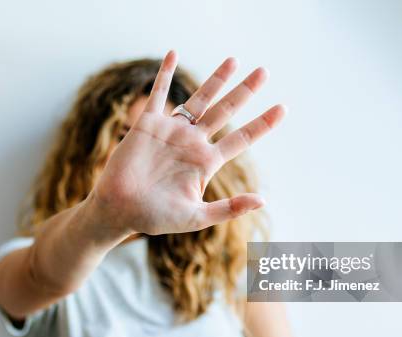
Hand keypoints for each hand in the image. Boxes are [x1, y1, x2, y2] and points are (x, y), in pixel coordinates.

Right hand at [91, 50, 285, 235]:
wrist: (118, 210)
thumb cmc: (154, 218)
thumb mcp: (196, 217)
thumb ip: (229, 209)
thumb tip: (263, 201)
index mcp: (206, 162)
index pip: (242, 138)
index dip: (262, 124)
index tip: (283, 108)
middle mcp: (193, 142)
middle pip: (225, 110)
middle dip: (245, 91)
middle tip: (264, 72)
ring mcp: (171, 131)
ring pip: (199, 99)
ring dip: (216, 79)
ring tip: (234, 60)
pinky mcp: (148, 125)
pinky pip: (158, 94)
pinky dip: (164, 73)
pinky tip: (173, 53)